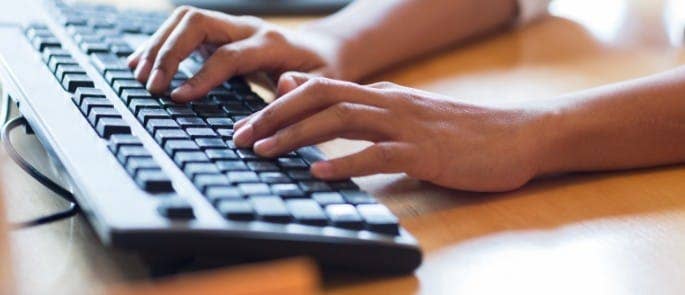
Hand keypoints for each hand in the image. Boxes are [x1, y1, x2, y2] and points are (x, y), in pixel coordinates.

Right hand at [127, 6, 342, 100]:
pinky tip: (142, 65)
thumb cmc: (325, 73)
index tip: (178, 98)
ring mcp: (232, 27)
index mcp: (273, 44)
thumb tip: (276, 95)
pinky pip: (184, 30)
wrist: (326, 52)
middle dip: (169, 52)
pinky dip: (160, 44)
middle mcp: (248, 28)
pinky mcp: (220, 34)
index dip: (202, 76)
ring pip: (186, 20)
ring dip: (159, 45)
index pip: (229, 55)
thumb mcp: (323, 86)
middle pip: (198, 23)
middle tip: (151, 86)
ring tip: (139, 76)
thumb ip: (301, 92)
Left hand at [232, 73, 546, 191]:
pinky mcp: (425, 152)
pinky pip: (378, 154)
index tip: (246, 124)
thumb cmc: (461, 131)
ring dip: (297, 135)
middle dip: (274, 116)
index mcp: (382, 95)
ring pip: (341, 121)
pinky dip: (345, 162)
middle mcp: (388, 102)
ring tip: (264, 151)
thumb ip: (365, 108)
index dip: (277, 105)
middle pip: (320, 99)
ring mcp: (407, 125)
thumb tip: (326, 104)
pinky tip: (319, 173)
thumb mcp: (406, 113)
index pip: (319, 90)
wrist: (518, 135)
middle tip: (239, 137)